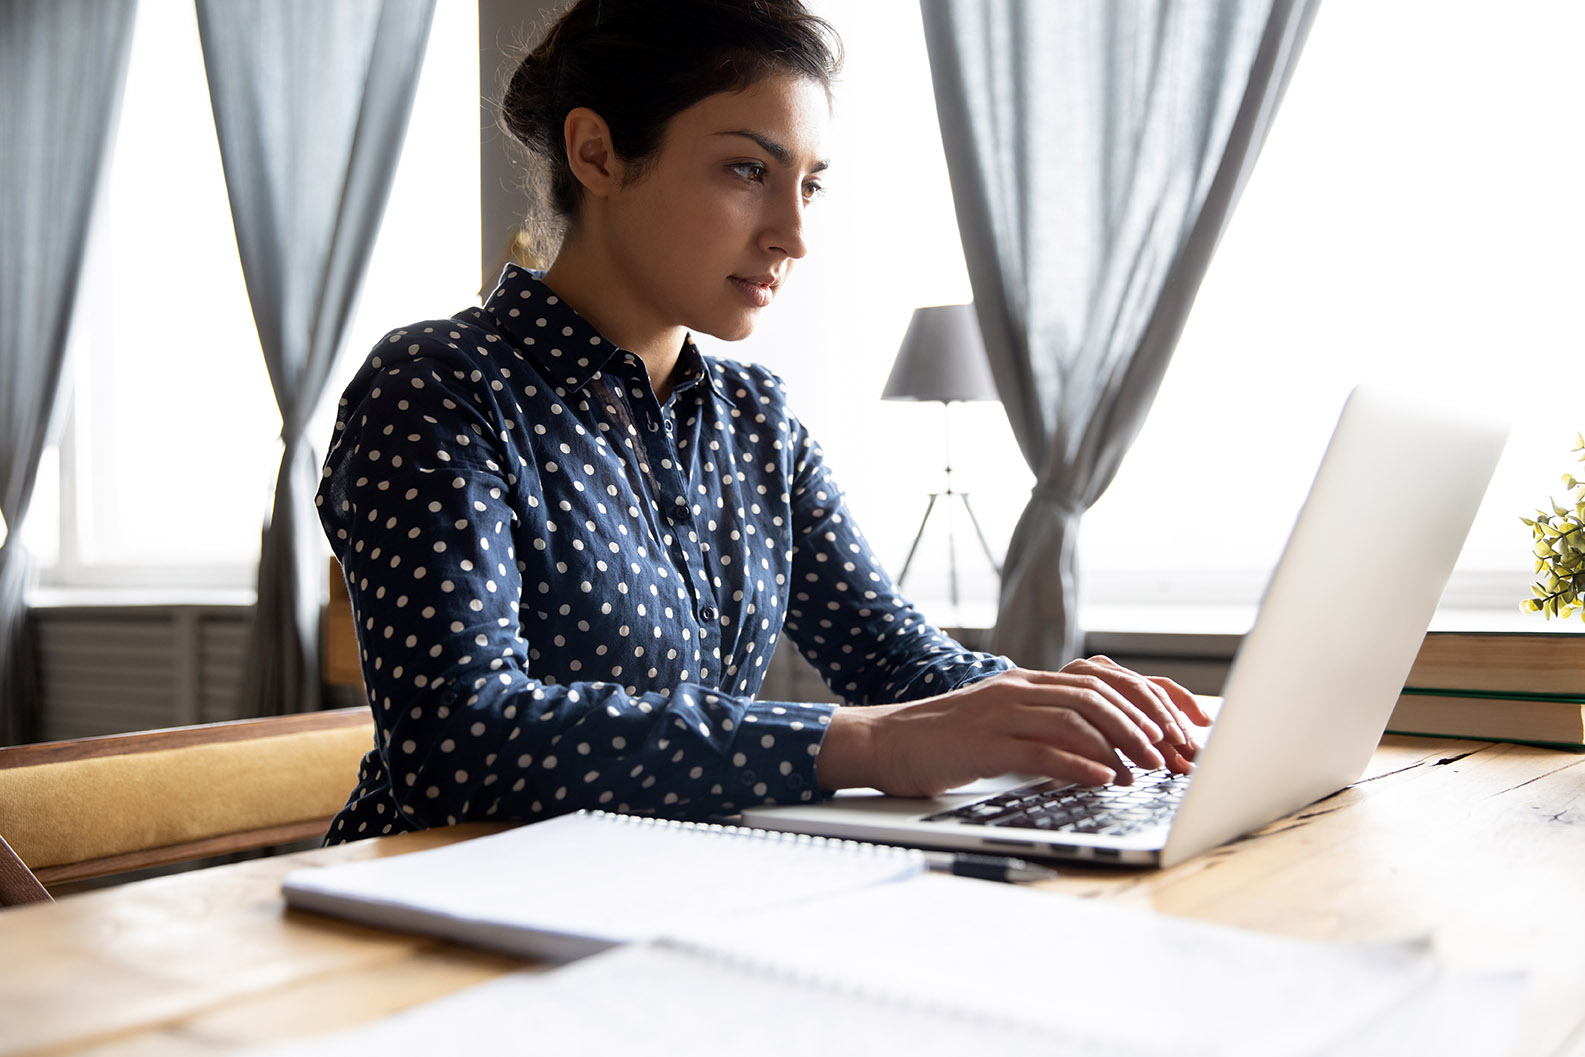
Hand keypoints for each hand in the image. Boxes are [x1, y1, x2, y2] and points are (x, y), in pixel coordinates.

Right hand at [815, 656, 1212, 797]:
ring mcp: (1001, 712)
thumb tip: (1110, 757)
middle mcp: (1020, 689)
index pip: (1106, 681)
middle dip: (1147, 725)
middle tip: (1176, 756)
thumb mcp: (1006, 728)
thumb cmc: (946, 742)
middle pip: (1100, 695)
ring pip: (1077, 716)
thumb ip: (1051, 731)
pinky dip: (1079, 764)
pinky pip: (1040, 748)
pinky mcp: (983, 742)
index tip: (1184, 734)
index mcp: (1030, 683)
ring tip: (1150, 770)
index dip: (1151, 703)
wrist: (885, 743)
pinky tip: (1105, 780)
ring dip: (1122, 744)